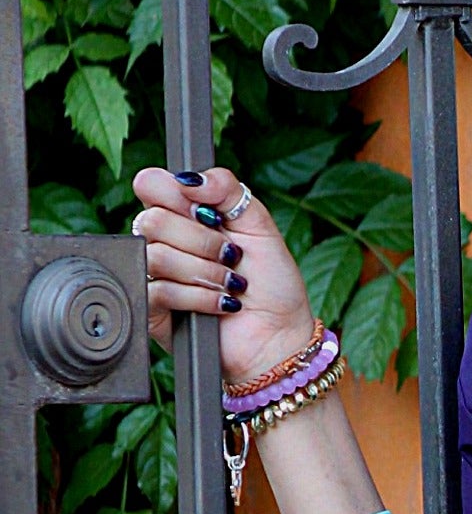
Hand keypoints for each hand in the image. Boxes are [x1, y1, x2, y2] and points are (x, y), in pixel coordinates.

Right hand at [131, 165, 315, 383]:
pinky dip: (198, 296)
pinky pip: (158, 290)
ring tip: (229, 283)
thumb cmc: (271, 283)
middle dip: (200, 240)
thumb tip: (189, 178)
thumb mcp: (259, 224)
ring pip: (155, 255)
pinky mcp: (153, 310)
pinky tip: (221, 304)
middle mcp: (165, 241)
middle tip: (229, 255)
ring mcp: (156, 275)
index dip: (172, 193)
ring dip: (203, 270)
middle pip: (151, 219)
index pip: (150, 185)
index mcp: (184, 214)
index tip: (206, 211)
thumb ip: (228, 189)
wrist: (278, 335)